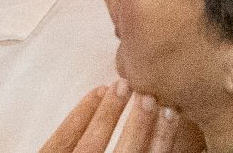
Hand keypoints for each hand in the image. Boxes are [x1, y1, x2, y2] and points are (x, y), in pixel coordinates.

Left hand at [41, 84, 195, 152]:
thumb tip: (155, 143)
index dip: (161, 140)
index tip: (171, 113)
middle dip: (139, 124)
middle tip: (150, 95)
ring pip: (91, 145)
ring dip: (110, 112)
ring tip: (123, 86)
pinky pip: (62, 140)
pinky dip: (79, 115)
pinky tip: (95, 94)